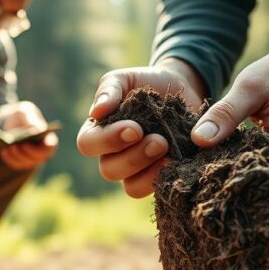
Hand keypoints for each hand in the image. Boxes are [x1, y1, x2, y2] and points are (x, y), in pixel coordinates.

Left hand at [0, 101, 57, 170]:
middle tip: (18, 146)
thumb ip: (32, 118)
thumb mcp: (26, 111)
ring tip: (8, 148)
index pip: (50, 146)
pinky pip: (16, 164)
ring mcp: (31, 158)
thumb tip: (39, 129)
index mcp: (48, 138)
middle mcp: (42, 151)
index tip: (33, 142)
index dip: (44, 147)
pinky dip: (10, 159)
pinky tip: (3, 151)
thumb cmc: (21, 115)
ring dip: (17, 156)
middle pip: (38, 157)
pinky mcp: (20, 162)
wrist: (8, 122)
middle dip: (28, 152)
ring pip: (27, 162)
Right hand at [76, 59, 206, 197]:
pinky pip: (154, 190)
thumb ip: (108, 90)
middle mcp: (112, 155)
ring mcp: (135, 170)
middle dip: (134, 158)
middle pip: (109, 170)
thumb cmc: (145, 83)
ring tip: (169, 152)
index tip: (135, 128)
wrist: (180, 89)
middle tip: (159, 141)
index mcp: (98, 131)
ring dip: (149, 172)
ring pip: (130, 187)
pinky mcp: (156, 177)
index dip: (109, 141)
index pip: (88, 145)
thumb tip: (96, 112)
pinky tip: (177, 162)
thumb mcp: (125, 79)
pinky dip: (164, 178)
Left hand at [191, 43, 268, 158]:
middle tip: (208, 161)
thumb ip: (224, 115)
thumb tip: (198, 140)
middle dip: (236, 168)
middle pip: (264, 175)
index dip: (228, 164)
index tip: (203, 160)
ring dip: (247, 164)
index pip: (255, 167)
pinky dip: (257, 159)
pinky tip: (240, 152)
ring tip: (223, 156)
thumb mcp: (249, 88)